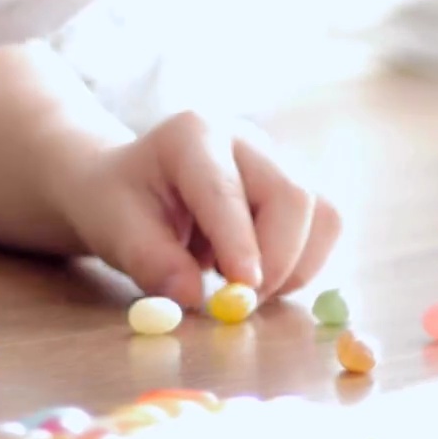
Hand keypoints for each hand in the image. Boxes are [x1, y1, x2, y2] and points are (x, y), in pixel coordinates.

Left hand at [56, 112, 339, 307]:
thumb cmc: (118, 203)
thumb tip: (189, 296)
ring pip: (321, 215)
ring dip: (294, 265)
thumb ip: (149, 261)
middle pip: (292, 196)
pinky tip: (256, 275)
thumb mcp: (114, 230)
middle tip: (241, 303)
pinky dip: (300, 265)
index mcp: (192, 134)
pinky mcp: (296, 189)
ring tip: (243, 287)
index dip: (239, 240)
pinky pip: (324, 230)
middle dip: (277, 260)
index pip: (225, 189)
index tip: (244, 288)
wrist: (128, 186)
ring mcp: (278, 161)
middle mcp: (245, 140)